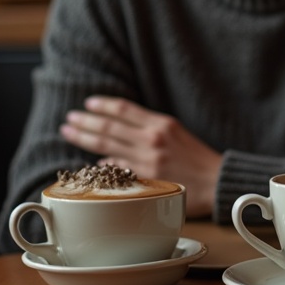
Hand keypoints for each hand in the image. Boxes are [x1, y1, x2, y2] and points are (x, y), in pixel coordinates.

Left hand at [60, 96, 221, 217]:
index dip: (103, 105)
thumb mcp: (176, 132)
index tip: (87, 103)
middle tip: (68, 119)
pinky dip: (103, 165)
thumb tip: (120, 129)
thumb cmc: (197, 157)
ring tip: (69, 132)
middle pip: (109, 126)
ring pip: (107, 146)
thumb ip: (150, 127)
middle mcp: (152, 139)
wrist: (217, 181)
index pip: (124, 109)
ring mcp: (148, 160)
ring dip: (85, 138)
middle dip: (85, 121)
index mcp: (161, 123)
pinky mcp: (147, 180)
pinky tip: (91, 164)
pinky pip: (117, 169)